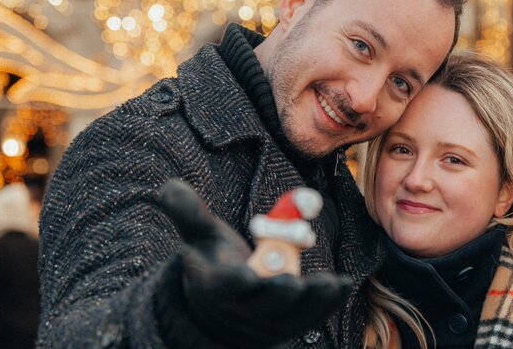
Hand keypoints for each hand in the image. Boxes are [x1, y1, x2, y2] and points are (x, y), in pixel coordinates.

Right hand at [159, 180, 351, 346]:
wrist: (219, 309)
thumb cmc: (214, 263)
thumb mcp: (199, 237)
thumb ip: (189, 212)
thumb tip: (169, 185)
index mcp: (215, 285)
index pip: (225, 285)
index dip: (236, 282)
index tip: (246, 275)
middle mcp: (241, 309)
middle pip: (262, 303)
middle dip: (278, 292)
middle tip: (294, 282)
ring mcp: (265, 323)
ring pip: (289, 315)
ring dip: (310, 301)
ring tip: (330, 283)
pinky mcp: (287, 326)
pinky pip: (308, 318)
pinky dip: (326, 305)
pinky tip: (343, 285)